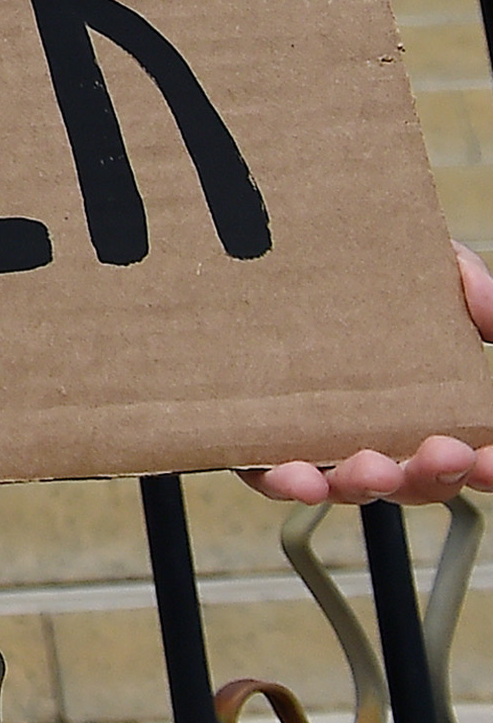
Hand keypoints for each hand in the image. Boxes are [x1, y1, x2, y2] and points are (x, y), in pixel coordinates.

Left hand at [242, 245, 492, 505]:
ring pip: (346, 483)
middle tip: (447, 453)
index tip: (492, 460)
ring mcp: (315, 439)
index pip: (462, 452)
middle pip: (411, 478)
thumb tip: (491, 313)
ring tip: (377, 468)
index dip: (483, 466)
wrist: (253, 239)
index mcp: (419, 405)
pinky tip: (302, 477)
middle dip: (434, 475)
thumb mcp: (419, 267)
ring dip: (366, 484)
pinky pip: (268, 474)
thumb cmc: (347, 272)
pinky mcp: (254, 437)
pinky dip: (289, 482)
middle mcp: (370, 431)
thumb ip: (466, 285)